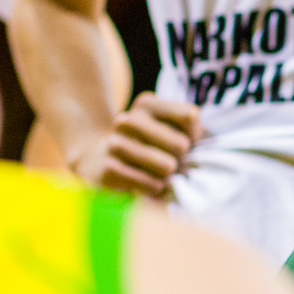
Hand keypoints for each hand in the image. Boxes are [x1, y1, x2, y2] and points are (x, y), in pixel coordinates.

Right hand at [68, 91, 202, 196]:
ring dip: (169, 175)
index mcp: (146, 104)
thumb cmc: (147, 146)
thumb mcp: (168, 127)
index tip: (187, 140)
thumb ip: (190, 128)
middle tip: (172, 162)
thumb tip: (192, 146)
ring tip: (159, 174)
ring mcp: (115, 145)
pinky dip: (156, 188)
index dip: (195, 134)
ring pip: (167, 166)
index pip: (190, 116)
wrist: (97, 161)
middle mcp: (128, 121)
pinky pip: (152, 184)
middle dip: (182, 158)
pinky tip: (148, 184)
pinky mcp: (108, 170)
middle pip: (181, 144)